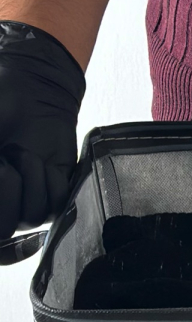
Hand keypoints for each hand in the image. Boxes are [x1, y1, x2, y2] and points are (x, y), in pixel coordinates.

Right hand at [0, 21, 85, 239]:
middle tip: (4, 161)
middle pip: (6, 228)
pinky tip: (41, 160)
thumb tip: (2, 191)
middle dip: (5, 190)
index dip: (0, 210)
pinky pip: (56, 203)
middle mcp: (3, 208)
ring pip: (32, 215)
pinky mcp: (55, 194)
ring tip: (22, 154)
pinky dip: (48, 178)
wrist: (28, 94)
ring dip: (28, 178)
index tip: (0, 165)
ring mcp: (27, 204)